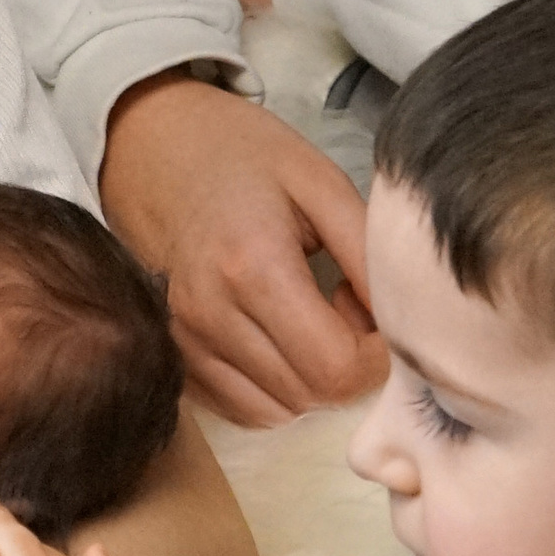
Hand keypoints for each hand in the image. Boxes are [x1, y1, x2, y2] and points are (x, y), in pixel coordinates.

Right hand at [100, 73, 383, 424]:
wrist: (152, 144)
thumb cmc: (243, 154)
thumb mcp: (320, 182)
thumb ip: (367, 253)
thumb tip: (402, 321)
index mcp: (253, 265)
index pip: (336, 368)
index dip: (374, 352)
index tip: (366, 303)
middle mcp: (209, 314)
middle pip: (311, 395)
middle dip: (346, 362)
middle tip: (341, 303)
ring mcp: (184, 339)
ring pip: (279, 410)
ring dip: (311, 377)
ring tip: (307, 315)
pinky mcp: (175, 353)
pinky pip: (243, 408)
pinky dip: (276, 387)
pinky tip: (277, 335)